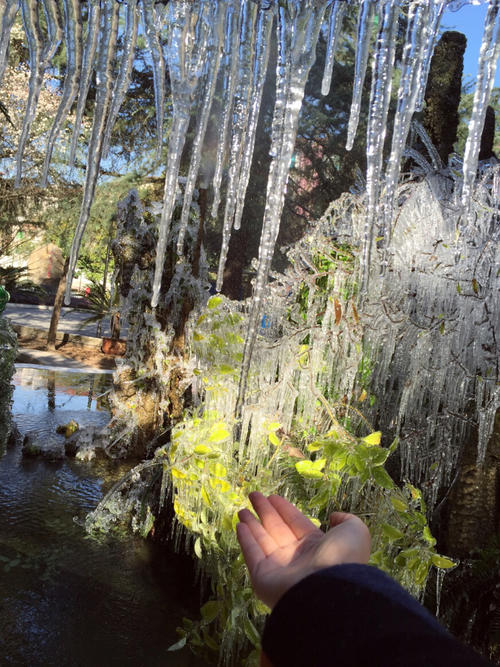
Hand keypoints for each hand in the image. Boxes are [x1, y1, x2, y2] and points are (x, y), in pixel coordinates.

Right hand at [236, 492, 370, 608]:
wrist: (327, 592)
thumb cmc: (342, 558)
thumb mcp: (355, 532)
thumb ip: (346, 520)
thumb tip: (333, 517)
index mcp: (317, 547)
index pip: (296, 523)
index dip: (284, 509)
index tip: (273, 496)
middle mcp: (296, 557)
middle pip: (277, 529)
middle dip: (265, 512)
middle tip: (253, 495)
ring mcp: (279, 568)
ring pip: (262, 540)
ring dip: (251, 524)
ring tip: (241, 509)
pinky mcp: (262, 578)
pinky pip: (253, 554)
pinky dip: (245, 540)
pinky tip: (239, 525)